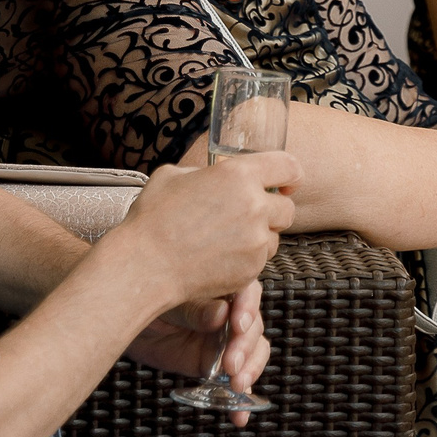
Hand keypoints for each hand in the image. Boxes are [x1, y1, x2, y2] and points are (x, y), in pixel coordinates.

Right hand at [107, 153, 298, 313]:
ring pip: (275, 238)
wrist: (146, 263)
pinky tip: (220, 257)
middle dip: (273, 211)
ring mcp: (256, 241)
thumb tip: (213, 177)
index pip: (289, 167)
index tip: (285, 183)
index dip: (290, 175)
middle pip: (287, 208)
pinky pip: (260, 261)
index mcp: (239, 175)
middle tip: (249, 216)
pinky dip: (247, 259)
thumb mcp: (174, 175)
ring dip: (260, 237)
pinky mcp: (251, 269)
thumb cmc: (153, 216)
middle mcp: (254, 206)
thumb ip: (204, 172)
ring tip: (228, 239)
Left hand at [125, 281, 272, 426]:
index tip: (239, 325)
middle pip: (252, 326)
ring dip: (250, 370)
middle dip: (246, 347)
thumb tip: (221, 313)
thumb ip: (192, 309)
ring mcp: (226, 340)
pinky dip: (240, 402)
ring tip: (237, 386)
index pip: (247, 291)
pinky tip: (239, 414)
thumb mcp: (164, 302)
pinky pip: (236, 382)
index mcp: (220, 287)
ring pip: (253, 352)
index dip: (248, 308)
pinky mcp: (219, 367)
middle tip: (231, 365)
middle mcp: (230, 312)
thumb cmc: (145, 303)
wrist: (127, 327)